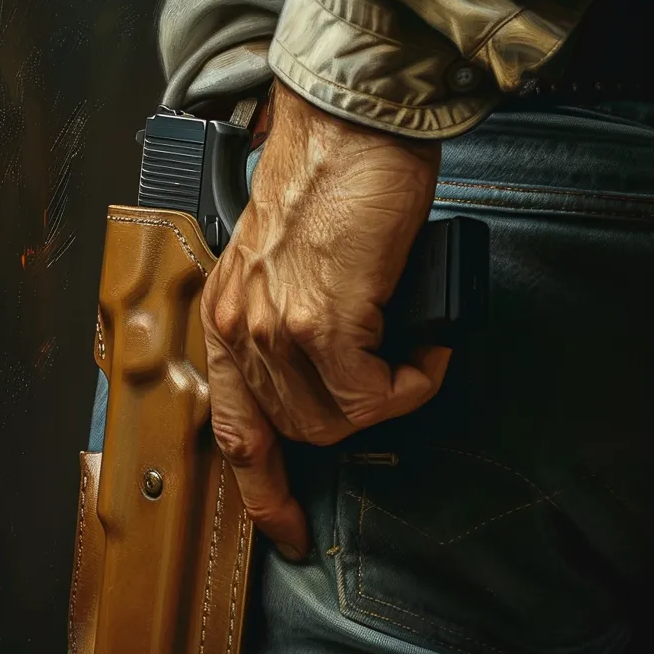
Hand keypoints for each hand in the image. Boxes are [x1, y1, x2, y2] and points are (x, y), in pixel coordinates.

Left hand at [201, 80, 450, 558]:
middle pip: (299, 431)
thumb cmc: (332, 180)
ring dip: (389, 398)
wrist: (352, 126)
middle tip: (396, 382)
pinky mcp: (324, 319)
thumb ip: (291, 322)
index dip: (262, 491)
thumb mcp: (288, 262)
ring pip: (340, 419)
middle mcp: (240, 327)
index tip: (288, 527)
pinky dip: (414, 381)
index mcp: (226, 316)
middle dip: (356, 419)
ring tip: (414, 354)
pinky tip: (427, 346)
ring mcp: (278, 327)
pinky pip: (378, 394)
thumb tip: (339, 372)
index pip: (232, 431)